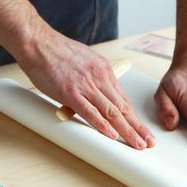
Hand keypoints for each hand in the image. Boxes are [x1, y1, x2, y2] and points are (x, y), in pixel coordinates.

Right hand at [16, 26, 154, 149]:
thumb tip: (92, 94)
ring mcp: (86, 85)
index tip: (142, 129)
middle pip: (123, 107)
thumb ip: (90, 78)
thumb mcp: (83, 61)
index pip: (123, 99)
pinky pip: (90, 111)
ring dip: (126, 130)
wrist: (37, 42)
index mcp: (104, 70)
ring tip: (137, 144)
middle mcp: (99, 77)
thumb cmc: (55, 52)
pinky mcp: (71, 92)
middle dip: (137, 127)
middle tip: (148, 142)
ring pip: (112, 112)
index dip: (134, 117)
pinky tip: (113, 135)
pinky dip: (103, 125)